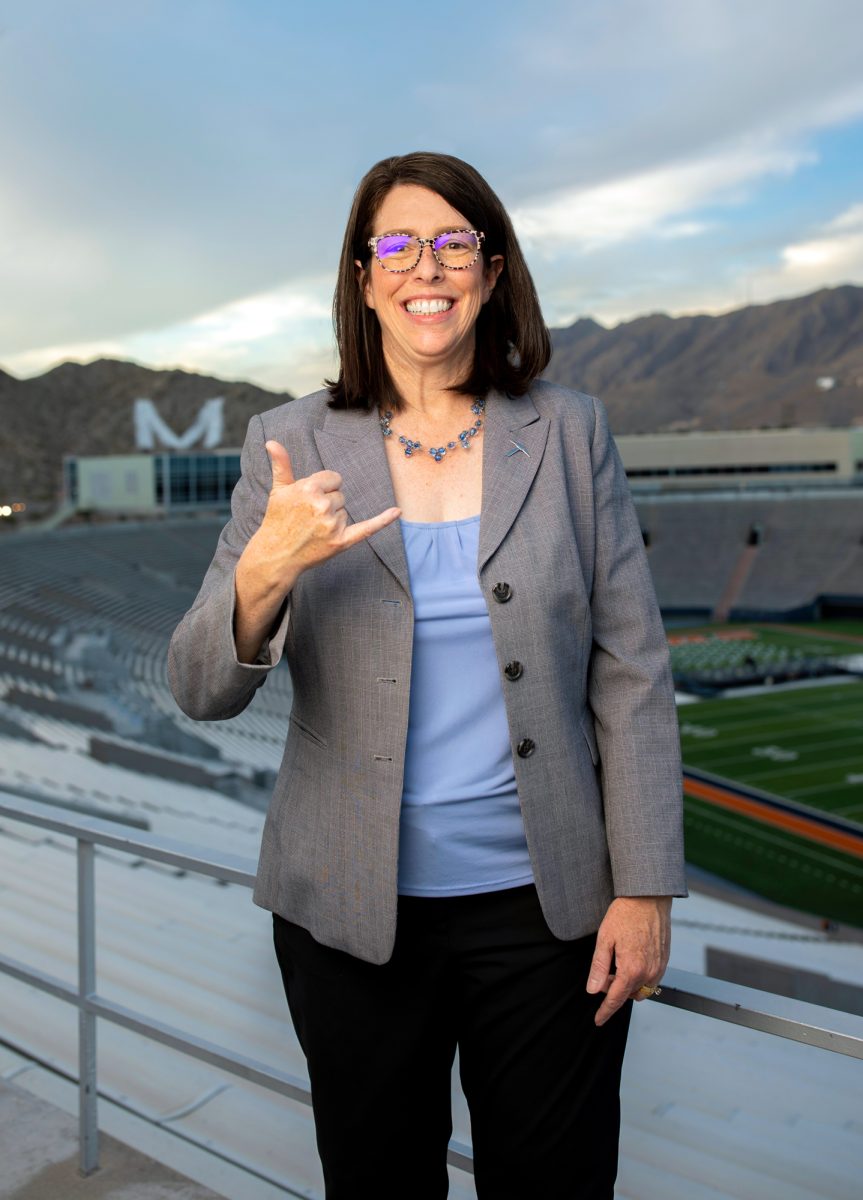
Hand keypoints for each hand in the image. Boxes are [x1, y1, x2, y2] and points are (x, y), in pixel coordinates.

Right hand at [247, 441, 400, 587]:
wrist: (276, 555)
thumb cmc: (277, 521)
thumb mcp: (278, 490)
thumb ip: (281, 464)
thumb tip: (272, 442)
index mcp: (309, 488)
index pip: (334, 478)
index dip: (323, 488)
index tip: (308, 501)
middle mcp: (322, 505)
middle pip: (340, 495)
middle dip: (327, 504)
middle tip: (308, 518)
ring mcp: (333, 524)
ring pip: (345, 512)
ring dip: (333, 519)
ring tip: (314, 529)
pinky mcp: (341, 542)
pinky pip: (368, 527)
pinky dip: (383, 520)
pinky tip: (397, 511)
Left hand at [586, 896, 671, 1026]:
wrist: (648, 898)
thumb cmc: (625, 915)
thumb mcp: (604, 939)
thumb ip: (599, 967)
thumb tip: (593, 990)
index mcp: (632, 969)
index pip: (616, 999)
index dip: (605, 1011)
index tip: (598, 1020)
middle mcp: (649, 972)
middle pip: (629, 995)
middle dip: (615, 990)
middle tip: (605, 972)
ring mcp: (659, 967)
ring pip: (641, 989)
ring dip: (628, 984)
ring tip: (618, 963)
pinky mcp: (665, 961)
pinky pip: (652, 979)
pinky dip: (639, 977)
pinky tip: (630, 959)